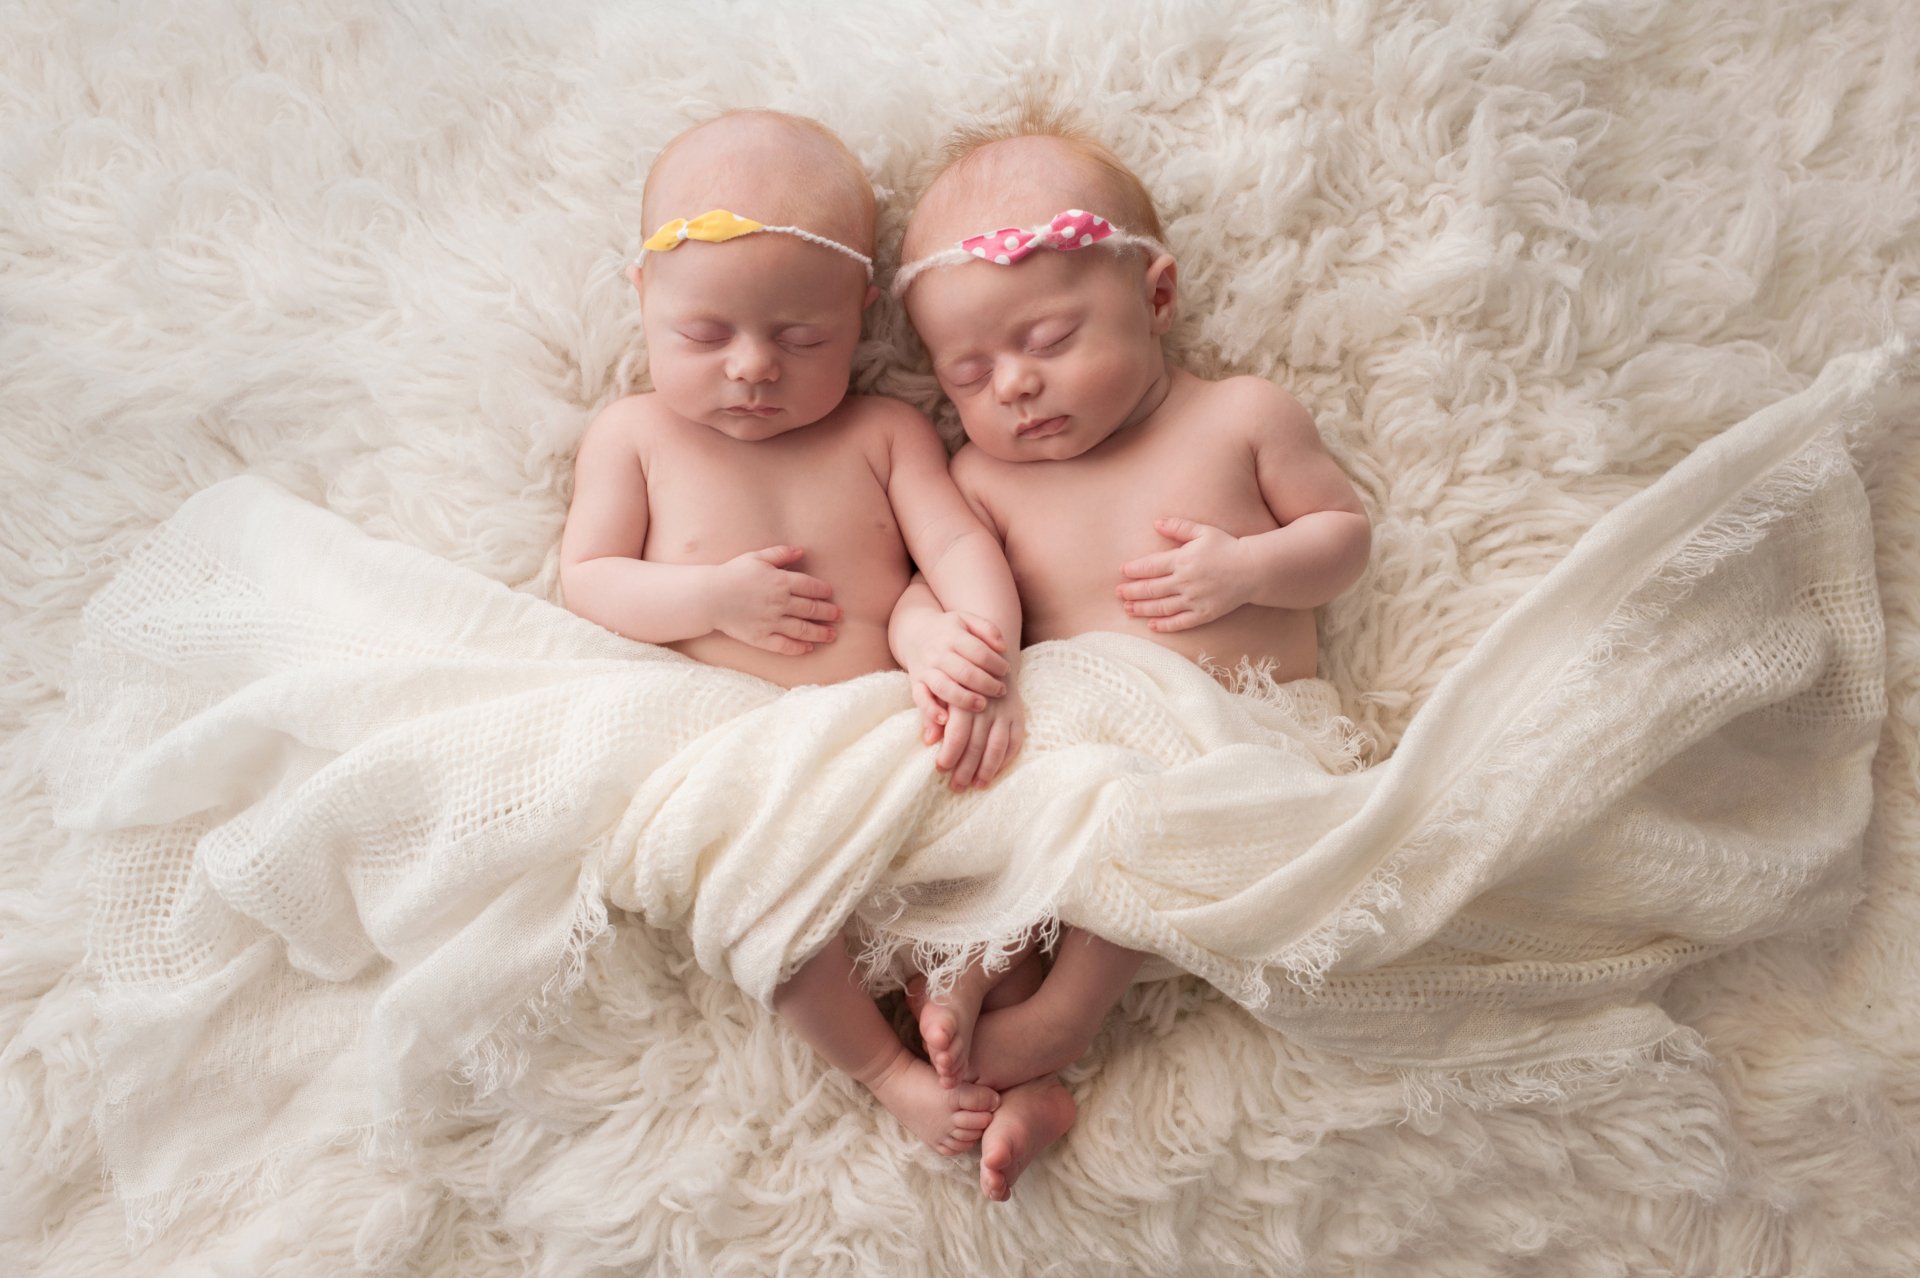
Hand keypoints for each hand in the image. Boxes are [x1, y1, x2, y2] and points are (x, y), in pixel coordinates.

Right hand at [708, 545, 840, 654]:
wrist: (709, 597)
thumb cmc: (733, 574)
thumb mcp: (756, 557)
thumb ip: (780, 553)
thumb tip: (801, 550)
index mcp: (780, 581)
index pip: (811, 587)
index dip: (824, 591)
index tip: (831, 594)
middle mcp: (780, 603)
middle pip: (812, 609)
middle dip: (829, 613)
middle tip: (839, 615)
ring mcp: (771, 622)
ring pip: (803, 629)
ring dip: (820, 633)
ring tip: (832, 635)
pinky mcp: (761, 638)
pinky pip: (784, 645)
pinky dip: (798, 648)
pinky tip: (808, 648)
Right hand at [903, 612, 1010, 743]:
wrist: (915, 633)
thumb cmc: (949, 630)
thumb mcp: (967, 620)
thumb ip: (988, 629)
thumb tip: (1003, 647)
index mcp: (952, 636)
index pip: (978, 651)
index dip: (995, 663)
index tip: (1006, 671)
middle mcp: (938, 654)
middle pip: (964, 672)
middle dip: (986, 684)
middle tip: (1001, 691)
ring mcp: (926, 670)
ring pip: (944, 687)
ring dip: (965, 699)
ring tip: (982, 705)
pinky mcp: (916, 683)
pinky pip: (920, 699)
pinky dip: (931, 711)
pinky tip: (946, 720)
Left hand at [934, 683, 1024, 791]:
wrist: (989, 658)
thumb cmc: (957, 678)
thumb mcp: (940, 689)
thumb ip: (932, 714)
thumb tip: (928, 740)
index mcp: (964, 700)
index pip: (957, 734)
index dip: (950, 754)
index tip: (940, 769)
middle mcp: (986, 706)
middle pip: (976, 744)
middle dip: (966, 769)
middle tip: (956, 787)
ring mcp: (1004, 711)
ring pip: (997, 746)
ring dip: (987, 769)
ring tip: (978, 786)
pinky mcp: (1018, 714)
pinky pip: (1015, 741)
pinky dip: (1006, 759)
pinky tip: (995, 772)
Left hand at [1117, 517, 1253, 632]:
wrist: (1253, 569)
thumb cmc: (1227, 546)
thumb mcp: (1203, 531)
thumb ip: (1179, 527)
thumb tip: (1156, 523)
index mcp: (1183, 560)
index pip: (1151, 566)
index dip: (1134, 570)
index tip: (1122, 572)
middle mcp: (1185, 581)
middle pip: (1152, 588)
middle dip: (1132, 591)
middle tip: (1118, 593)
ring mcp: (1194, 599)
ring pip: (1162, 607)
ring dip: (1142, 609)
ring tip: (1128, 609)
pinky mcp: (1204, 613)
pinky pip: (1180, 622)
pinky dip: (1165, 625)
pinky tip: (1152, 625)